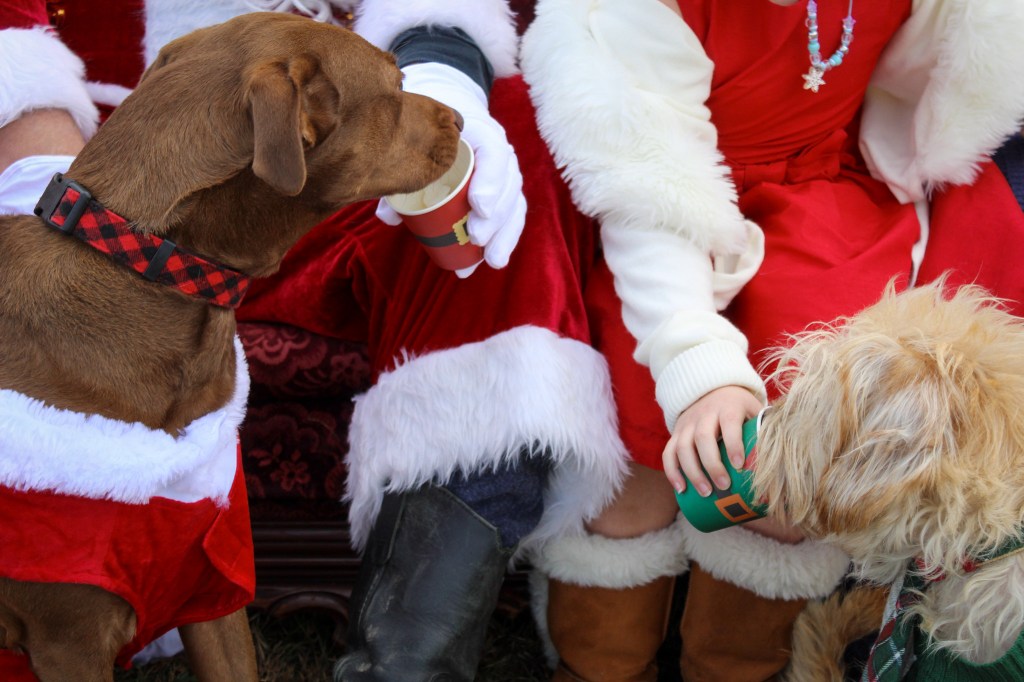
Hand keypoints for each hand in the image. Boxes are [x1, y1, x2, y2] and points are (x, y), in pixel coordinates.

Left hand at [375, 62, 526, 276]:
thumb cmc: (426, 129)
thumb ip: (399, 173)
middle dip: (496, 216)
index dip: (490, 180)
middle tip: (476, 237)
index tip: (477, 206)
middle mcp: (498, 149)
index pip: (493, 151)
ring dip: (504, 235)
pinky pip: (513, 215)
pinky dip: (506, 239)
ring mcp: (506, 171)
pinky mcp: (506, 191)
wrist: (448, 114)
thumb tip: (389, 216)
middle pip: (507, 183)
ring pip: (514, 203)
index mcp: (477, 129)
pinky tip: (494, 261)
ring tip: (491, 260)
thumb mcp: (413, 141)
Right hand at [662, 385, 762, 495]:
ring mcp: (687, 424)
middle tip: (724, 486)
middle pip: (703, 438)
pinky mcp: (676, 434)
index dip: (733, 444)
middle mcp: (704, 414)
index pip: (729, 423)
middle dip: (712, 464)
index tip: (739, 465)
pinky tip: (681, 489)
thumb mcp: (752, 410)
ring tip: (705, 492)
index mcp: (728, 407)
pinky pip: (668, 453)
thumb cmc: (739, 408)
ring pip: (682, 447)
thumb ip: (764, 429)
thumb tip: (786, 461)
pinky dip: (672, 472)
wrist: (711, 390)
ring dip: (692, 472)